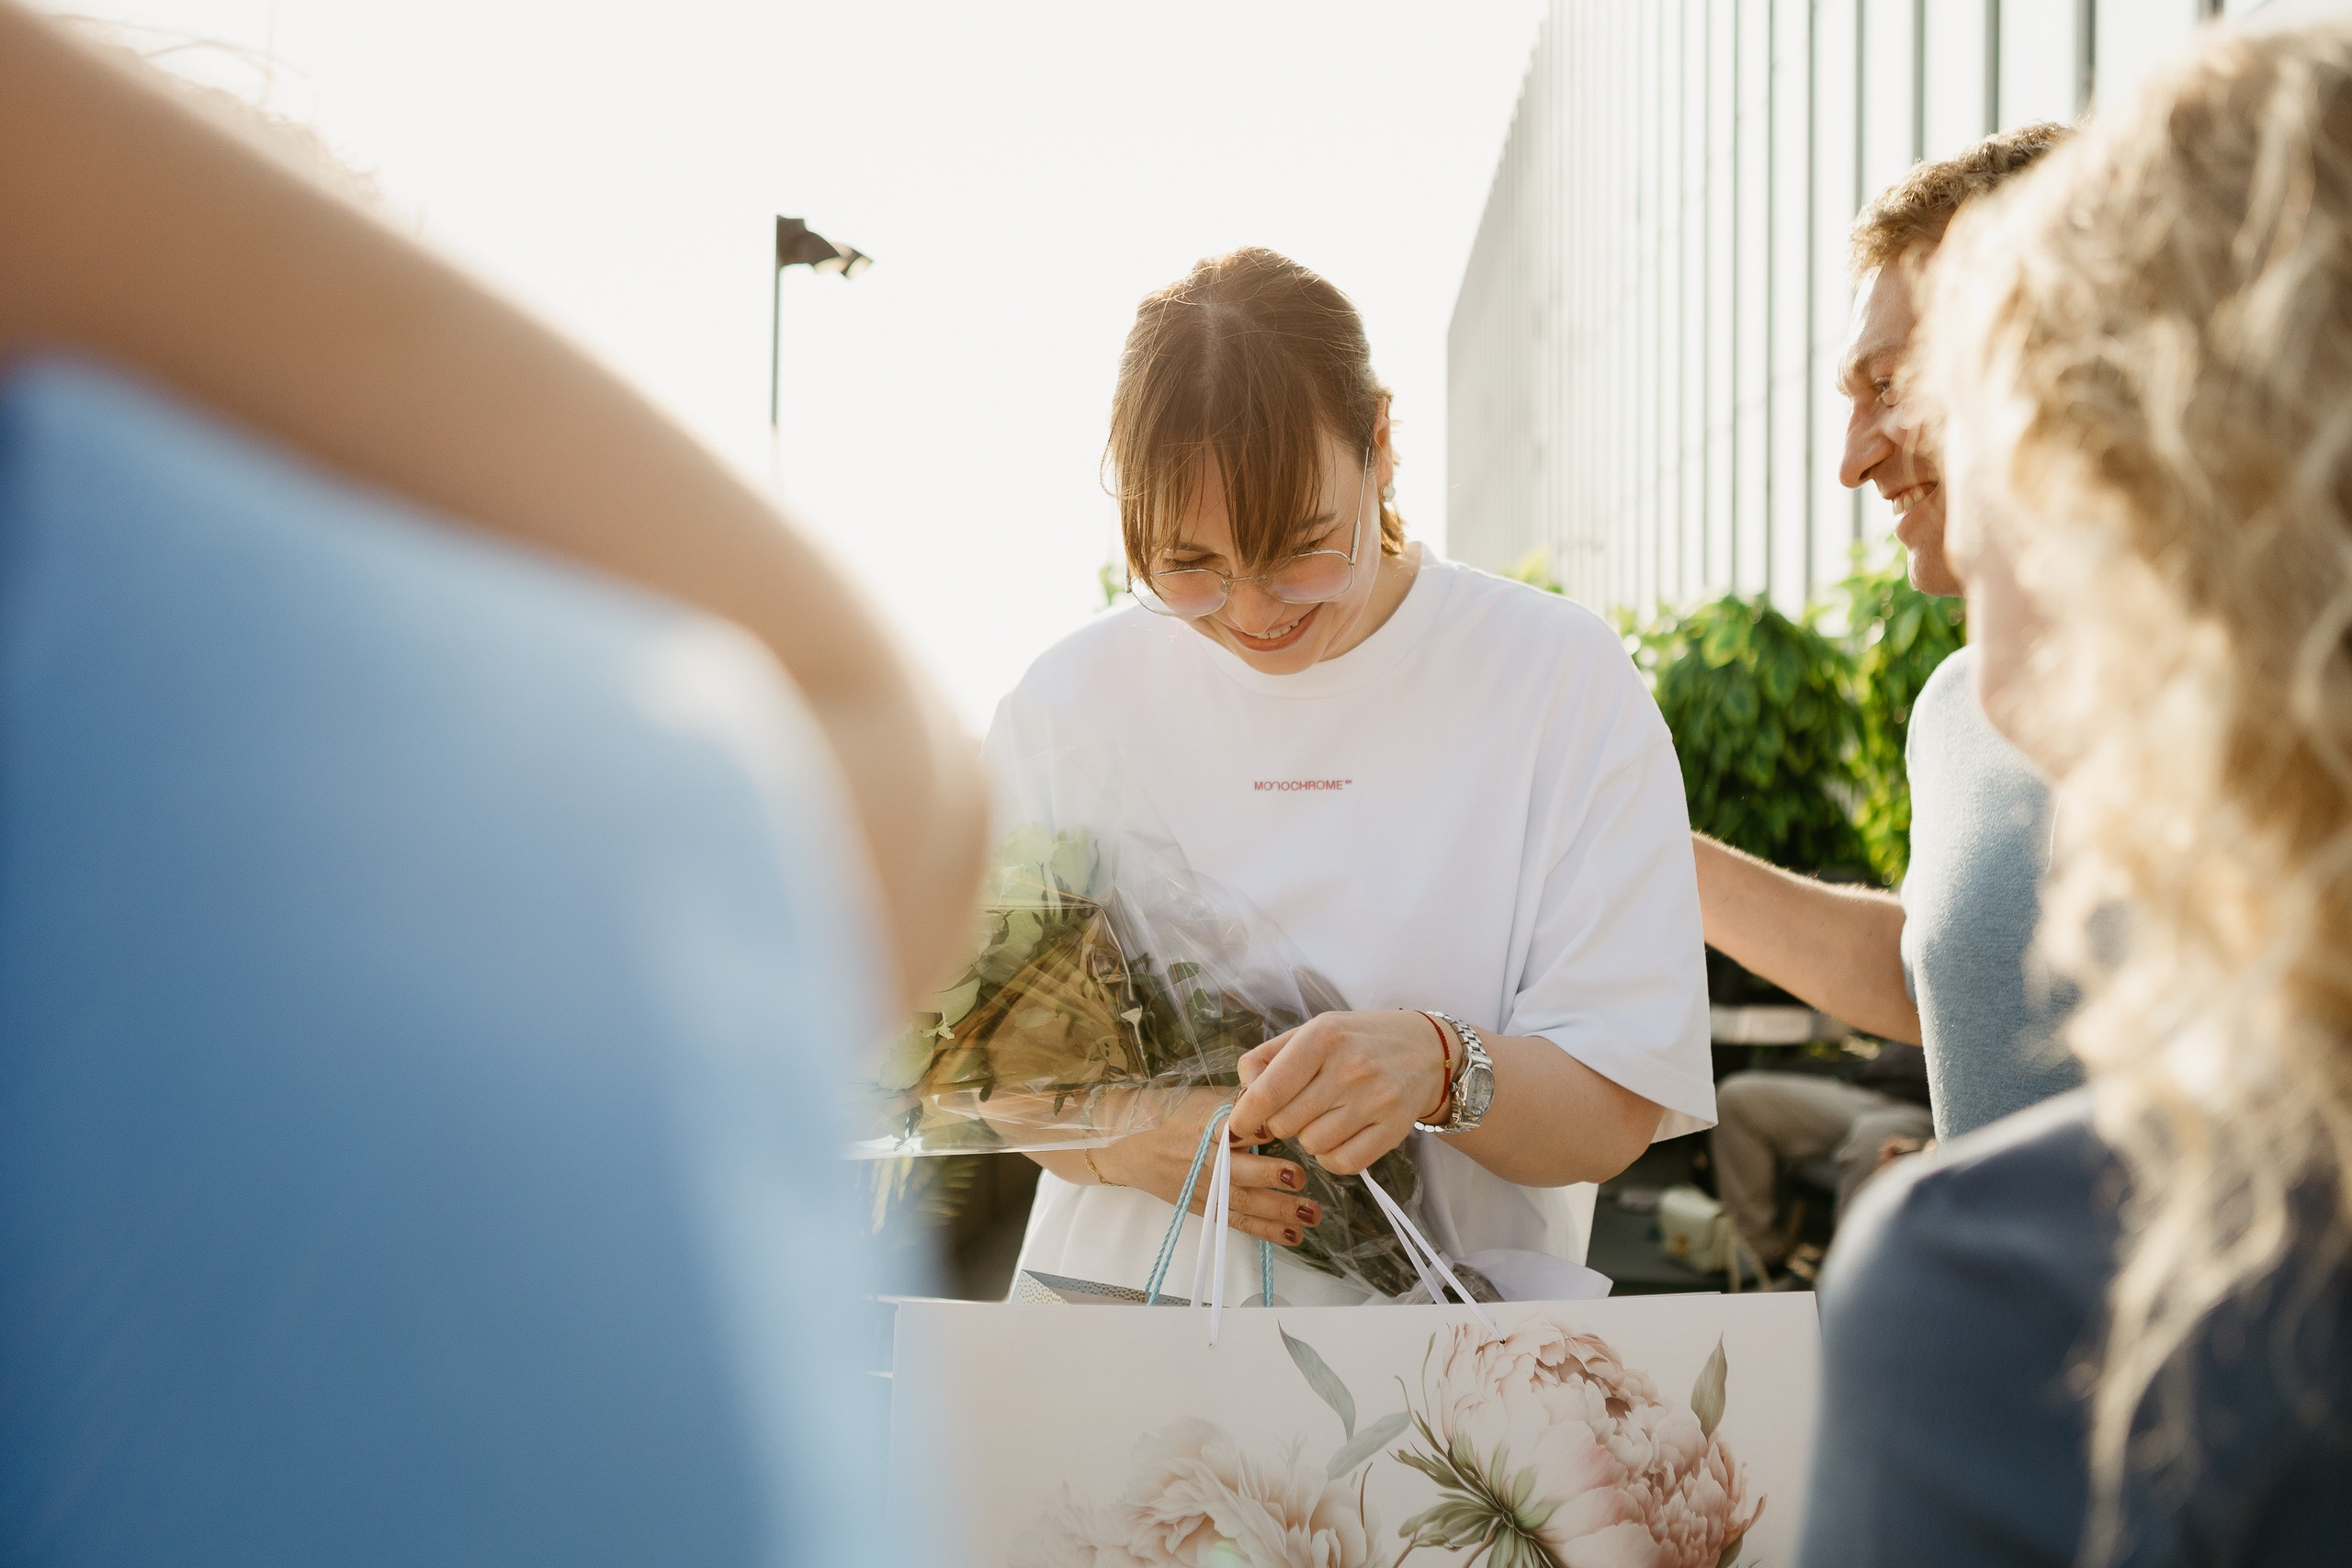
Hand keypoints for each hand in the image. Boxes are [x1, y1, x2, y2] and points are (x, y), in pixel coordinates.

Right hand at [1095, 1088, 1322, 1247]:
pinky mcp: (1210, 1212)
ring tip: (1311, 1214)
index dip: (1249, 1130)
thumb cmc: (1176, 1126)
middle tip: (1298, 1177)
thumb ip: (1233, 1106)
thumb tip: (1270, 1095)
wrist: (1137, 1159)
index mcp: (1203, 1132)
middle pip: (1236, 1172)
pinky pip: (1240, 1224)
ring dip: (1279, 1211)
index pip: (1226, 1129)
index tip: (1273, 1128)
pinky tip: (1294, 1236)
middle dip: (1268, 1175)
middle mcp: (1206, 1163)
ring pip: (1244, 1203)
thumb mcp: (1199, 1106)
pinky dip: (1267, 1232)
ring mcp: (1208, 1192)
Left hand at [1228, 1010, 1449, 1176]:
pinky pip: (1343, 1164)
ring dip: (1308, 1138)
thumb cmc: (1356, 1040)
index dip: (1246, 1115)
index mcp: (1323, 1036)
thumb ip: (1267, 1058)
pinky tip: (1339, 1136)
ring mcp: (1376, 1100)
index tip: (1238, 1126)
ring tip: (1324, 1116)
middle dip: (1280, 1122)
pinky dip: (1332, 1157)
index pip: (1269, 1090)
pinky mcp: (1394, 1129)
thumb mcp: (1312, 1031)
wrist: (1426, 1049)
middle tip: (1297, 1109)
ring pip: (1312, 1146)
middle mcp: (1350, 1067)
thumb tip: (1242, 1095)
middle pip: (1285, 1123)